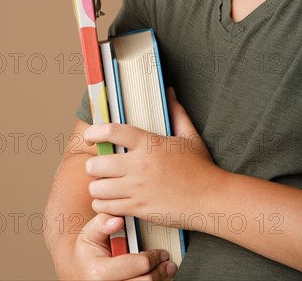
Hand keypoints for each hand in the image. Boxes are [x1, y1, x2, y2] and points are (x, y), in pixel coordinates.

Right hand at [53, 212, 176, 279]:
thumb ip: (103, 222)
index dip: (152, 257)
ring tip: (166, 270)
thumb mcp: (90, 232)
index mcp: (100, 272)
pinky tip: (155, 278)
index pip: (137, 265)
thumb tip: (118, 220)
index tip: (160, 252)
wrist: (77, 269)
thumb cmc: (87, 250)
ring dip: (159, 280)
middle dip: (159, 270)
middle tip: (167, 261)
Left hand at [84, 88, 223, 227]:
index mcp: (149, 144)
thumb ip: (177, 112)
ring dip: (97, 187)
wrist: (212, 199)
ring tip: (103, 185)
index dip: (95, 132)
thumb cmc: (201, 167)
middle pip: (97, 164)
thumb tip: (170, 91)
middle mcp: (139, 166)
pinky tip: (110, 202)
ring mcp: (138, 189)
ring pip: (98, 189)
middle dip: (93, 165)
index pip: (113, 131)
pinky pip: (107, 208)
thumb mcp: (189, 135)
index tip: (90, 136)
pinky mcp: (139, 209)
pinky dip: (103, 205)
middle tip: (98, 167)